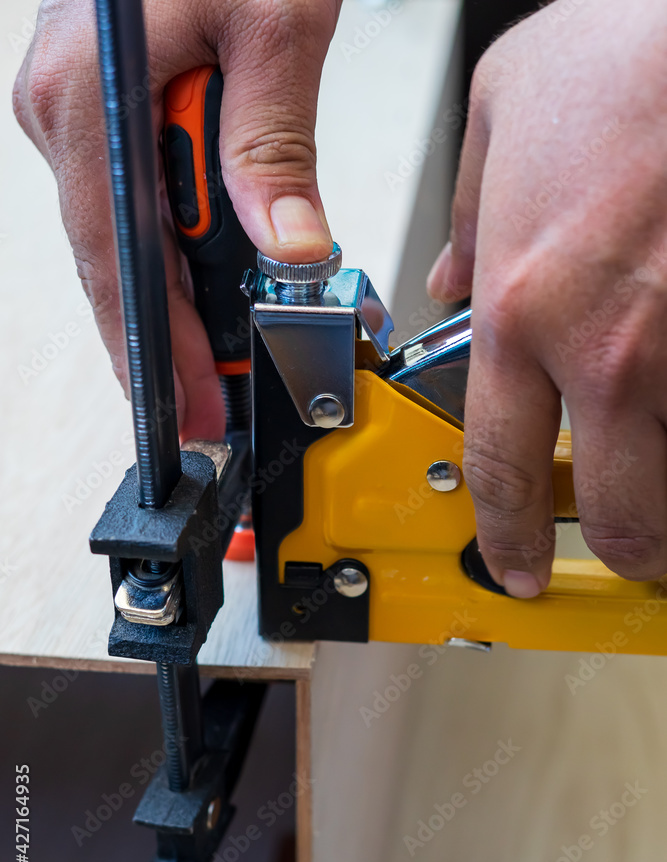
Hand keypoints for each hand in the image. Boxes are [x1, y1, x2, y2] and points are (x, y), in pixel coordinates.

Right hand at [13, 0, 337, 440]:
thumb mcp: (277, 23)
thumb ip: (274, 147)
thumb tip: (289, 250)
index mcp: (89, 95)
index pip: (118, 258)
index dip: (155, 345)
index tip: (190, 404)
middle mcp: (62, 109)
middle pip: (112, 262)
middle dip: (164, 342)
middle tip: (208, 402)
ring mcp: (71, 109)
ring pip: (119, 239)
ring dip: (169, 301)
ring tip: (214, 358)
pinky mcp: (96, 106)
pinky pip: (130, 201)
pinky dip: (169, 251)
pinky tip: (200, 285)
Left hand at [427, 0, 666, 595]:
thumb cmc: (631, 46)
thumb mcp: (505, 112)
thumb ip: (470, 217)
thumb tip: (451, 275)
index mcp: (525, 304)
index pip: (500, 466)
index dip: (503, 536)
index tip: (510, 563)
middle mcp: (610, 347)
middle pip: (616, 512)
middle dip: (618, 547)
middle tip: (619, 546)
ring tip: (660, 479)